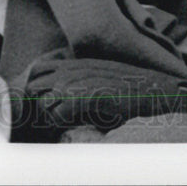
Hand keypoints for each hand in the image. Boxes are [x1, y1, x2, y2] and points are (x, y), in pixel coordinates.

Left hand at [21, 55, 186, 132]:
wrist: (152, 90)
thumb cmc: (128, 88)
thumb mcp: (101, 76)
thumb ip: (80, 81)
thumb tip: (61, 98)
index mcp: (75, 64)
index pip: (38, 69)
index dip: (37, 86)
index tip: (48, 100)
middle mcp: (73, 71)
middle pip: (34, 86)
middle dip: (39, 102)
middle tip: (54, 113)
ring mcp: (78, 83)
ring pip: (43, 103)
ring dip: (50, 115)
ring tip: (65, 120)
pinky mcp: (86, 98)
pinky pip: (57, 115)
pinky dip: (61, 123)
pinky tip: (74, 123)